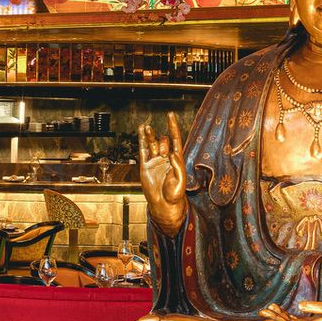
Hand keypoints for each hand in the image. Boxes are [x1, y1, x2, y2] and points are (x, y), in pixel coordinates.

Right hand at [138, 113, 188, 234]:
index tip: (170, 115)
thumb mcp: (181, 181)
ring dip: (150, 135)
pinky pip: (143, 151)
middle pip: (163, 142)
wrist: (164, 205)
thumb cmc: (175, 195)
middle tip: (163, 153)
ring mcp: (155, 161)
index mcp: (176, 160)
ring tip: (146, 127)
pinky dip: (141, 141)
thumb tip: (172, 153)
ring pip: (152, 144)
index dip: (173, 127)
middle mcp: (166, 158)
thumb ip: (178, 166)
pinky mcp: (146, 166)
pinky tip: (140, 131)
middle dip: (163, 143)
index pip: (175, 139)